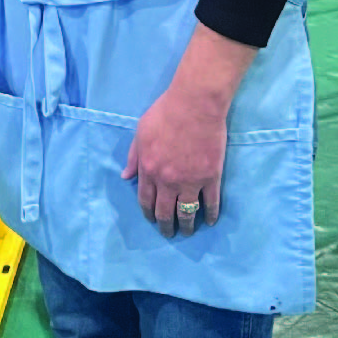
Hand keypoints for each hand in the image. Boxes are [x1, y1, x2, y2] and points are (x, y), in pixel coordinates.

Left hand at [123, 82, 227, 238]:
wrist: (195, 104)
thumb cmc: (165, 113)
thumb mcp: (140, 132)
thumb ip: (133, 157)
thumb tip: (126, 177)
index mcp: (148, 169)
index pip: (146, 200)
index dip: (148, 213)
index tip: (152, 220)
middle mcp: (167, 181)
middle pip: (165, 212)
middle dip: (165, 226)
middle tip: (168, 233)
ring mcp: (190, 181)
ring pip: (187, 213)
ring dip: (186, 226)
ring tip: (187, 233)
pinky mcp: (211, 178)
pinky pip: (211, 203)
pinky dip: (211, 215)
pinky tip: (210, 221)